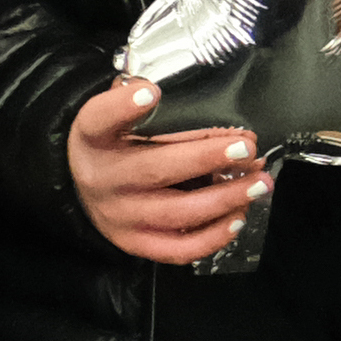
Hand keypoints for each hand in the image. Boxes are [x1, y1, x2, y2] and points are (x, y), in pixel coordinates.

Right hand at [66, 80, 267, 265]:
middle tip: (246, 147)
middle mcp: (103, 178)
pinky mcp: (135, 243)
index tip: (151, 92)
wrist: (82, 189)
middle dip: (205, 158)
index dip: (123, 106)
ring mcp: (119, 217)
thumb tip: (190, 95)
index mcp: (94, 138)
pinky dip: (211, 238)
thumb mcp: (114, 118)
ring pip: (175, 213)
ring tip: (259, 184)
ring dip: (223, 199)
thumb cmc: (112, 145)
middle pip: (154, 169)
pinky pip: (177, 249)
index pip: (99, 119)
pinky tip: (238, 218)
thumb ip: (140, 103)